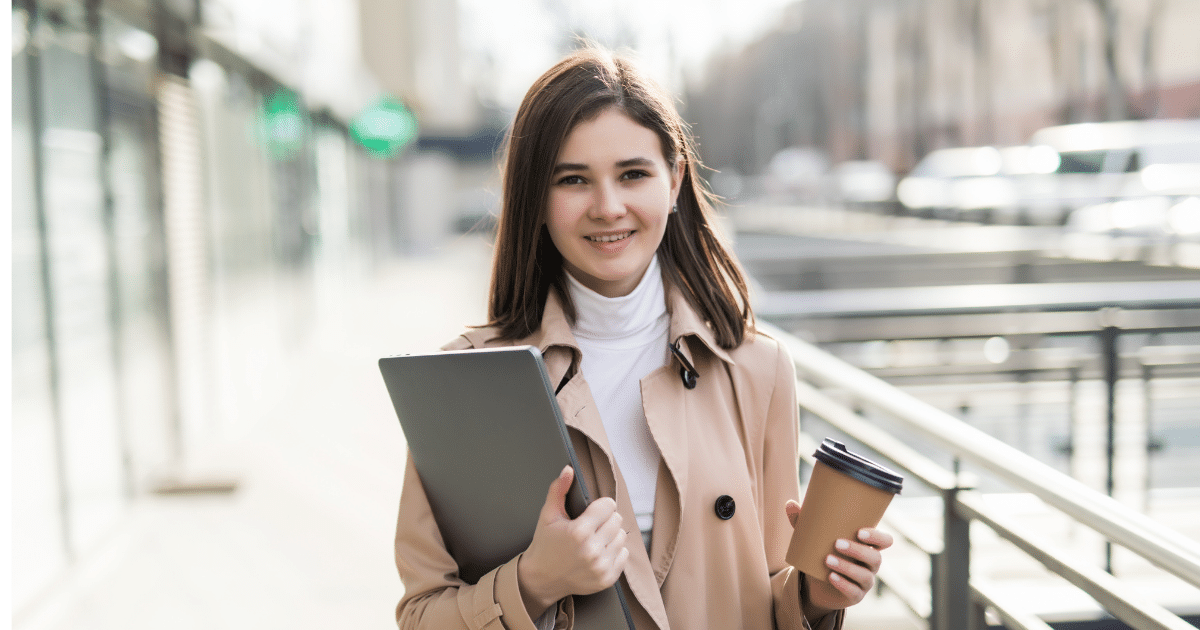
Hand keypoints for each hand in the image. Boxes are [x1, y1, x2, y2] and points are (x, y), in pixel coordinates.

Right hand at [518, 466, 628, 619]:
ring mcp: (601, 566)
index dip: (600, 506)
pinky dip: (614, 551)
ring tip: (595, 539)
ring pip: (621, 537)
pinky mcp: (607, 578)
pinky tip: (599, 552)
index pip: (609, 505)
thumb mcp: (547, 516)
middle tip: (592, 526)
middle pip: (617, 520)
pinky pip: (624, 554)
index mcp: (579, 532)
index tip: (592, 511)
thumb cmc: (545, 545)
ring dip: (611, 535)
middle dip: (606, 519)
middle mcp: (592, 550)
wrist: (541, 579)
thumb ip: (558, 490)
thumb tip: (568, 470)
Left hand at [785, 500, 893, 617]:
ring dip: (847, 567)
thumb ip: (804, 522)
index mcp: (866, 546)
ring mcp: (865, 581)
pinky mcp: (856, 596)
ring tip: (827, 560)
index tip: (860, 531)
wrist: (817, 584)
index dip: (878, 537)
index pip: (885, 541)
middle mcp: (870, 564)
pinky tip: (830, 576)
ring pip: (865, 576)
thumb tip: (790, 504)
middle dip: (858, 550)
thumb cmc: (822, 553)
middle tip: (837, 543)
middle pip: (875, 558)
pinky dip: (843, 584)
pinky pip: (854, 592)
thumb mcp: (814, 538)